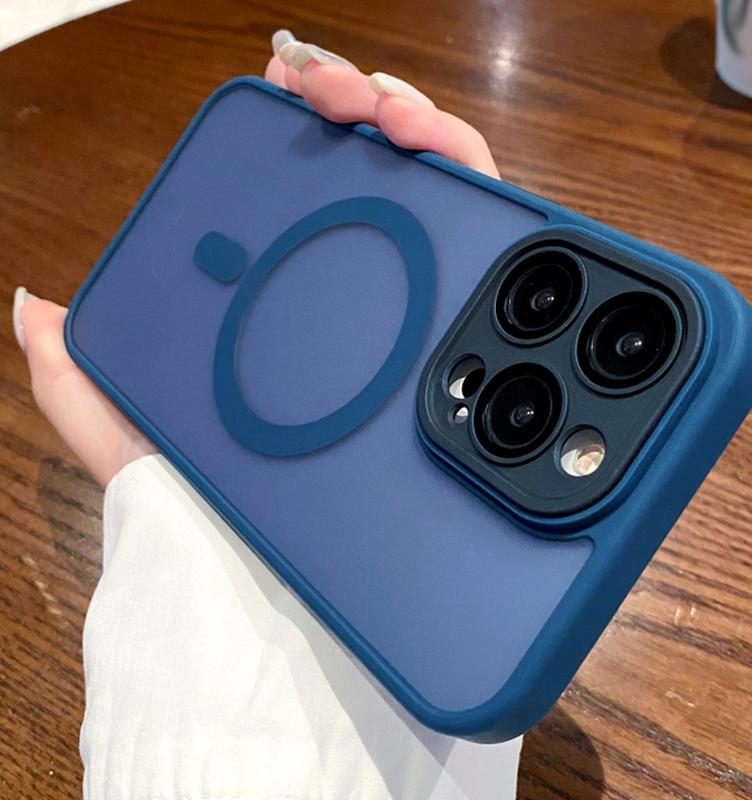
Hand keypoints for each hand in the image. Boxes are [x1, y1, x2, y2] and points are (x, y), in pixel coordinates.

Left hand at [15, 30, 499, 486]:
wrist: (280, 585)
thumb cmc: (211, 518)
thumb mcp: (134, 439)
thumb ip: (81, 381)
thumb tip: (34, 305)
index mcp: (288, 319)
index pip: (302, 202)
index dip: (297, 128)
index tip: (284, 79)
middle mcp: (356, 314)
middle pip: (372, 185)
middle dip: (361, 109)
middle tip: (333, 89)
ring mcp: (411, 323)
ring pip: (431, 197)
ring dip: (415, 128)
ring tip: (385, 111)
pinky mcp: (457, 342)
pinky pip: (480, 245)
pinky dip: (467, 180)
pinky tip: (436, 156)